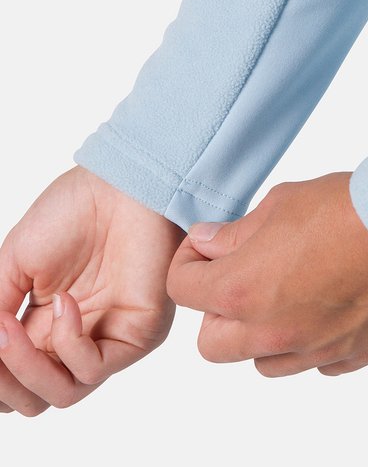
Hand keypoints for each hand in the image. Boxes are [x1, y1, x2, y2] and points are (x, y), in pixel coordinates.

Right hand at [0, 165, 182, 414]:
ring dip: (27, 367)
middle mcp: (76, 339)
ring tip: (11, 326)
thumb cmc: (71, 212)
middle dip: (4, 380)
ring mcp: (107, 339)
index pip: (14, 380)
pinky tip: (61, 303)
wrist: (116, 184)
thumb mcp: (14, 266)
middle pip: (35, 398)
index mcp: (44, 325)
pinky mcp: (137, 335)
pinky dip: (66, 344)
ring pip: (63, 394)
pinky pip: (94, 369)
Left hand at [166, 171, 367, 376]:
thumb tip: (210, 244)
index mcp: (241, 291)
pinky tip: (326, 304)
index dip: (189, 263)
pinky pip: (314, 363)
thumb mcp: (280, 204)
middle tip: (240, 276)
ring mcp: (313, 351)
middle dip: (216, 311)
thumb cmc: (346, 208)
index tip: (207, 248)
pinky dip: (309, 342)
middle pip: (212, 345)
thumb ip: (237, 234)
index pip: (182, 290)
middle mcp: (271, 334)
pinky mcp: (352, 356)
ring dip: (260, 333)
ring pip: (262, 363)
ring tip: (286, 291)